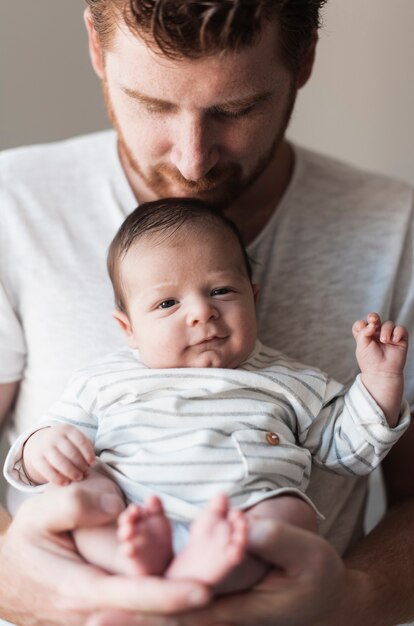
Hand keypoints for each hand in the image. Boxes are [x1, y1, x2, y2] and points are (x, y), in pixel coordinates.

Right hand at [0, 486, 209, 625]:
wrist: (7, 579)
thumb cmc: (25, 544)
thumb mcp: (38, 515)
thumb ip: (72, 505)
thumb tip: (116, 507)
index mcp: (81, 589)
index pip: (133, 596)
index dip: (169, 596)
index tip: (204, 591)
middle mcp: (96, 613)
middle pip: (151, 614)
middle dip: (191, 601)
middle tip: (231, 575)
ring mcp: (103, 619)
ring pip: (150, 616)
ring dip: (185, 601)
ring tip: (225, 575)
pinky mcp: (110, 615)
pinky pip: (143, 610)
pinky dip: (171, 599)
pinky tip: (197, 585)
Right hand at [23, 424, 95, 484]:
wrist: (41, 441)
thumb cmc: (66, 442)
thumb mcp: (75, 438)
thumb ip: (85, 446)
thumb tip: (91, 462)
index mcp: (68, 429)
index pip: (81, 441)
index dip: (88, 453)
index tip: (92, 463)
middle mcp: (55, 436)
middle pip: (71, 453)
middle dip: (80, 465)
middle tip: (85, 473)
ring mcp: (45, 447)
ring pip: (59, 462)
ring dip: (71, 472)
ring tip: (78, 478)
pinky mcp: (37, 459)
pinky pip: (47, 471)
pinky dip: (58, 478)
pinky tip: (66, 483)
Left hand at [84, 520, 345, 625]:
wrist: (321, 593)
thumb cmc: (316, 575)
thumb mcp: (307, 554)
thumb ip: (275, 540)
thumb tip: (241, 524)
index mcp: (237, 612)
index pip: (183, 617)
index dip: (146, 614)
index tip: (108, 614)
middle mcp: (216, 611)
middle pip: (165, 613)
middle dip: (129, 612)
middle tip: (88, 616)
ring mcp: (212, 602)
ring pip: (166, 599)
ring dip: (135, 590)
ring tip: (102, 566)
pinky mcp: (210, 587)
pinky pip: (177, 582)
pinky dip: (153, 569)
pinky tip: (131, 550)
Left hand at [352, 312, 407, 424]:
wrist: (381, 372)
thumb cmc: (370, 361)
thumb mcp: (361, 346)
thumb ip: (364, 332)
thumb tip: (373, 324)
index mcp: (365, 336)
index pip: (362, 323)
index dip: (362, 324)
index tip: (363, 328)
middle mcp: (376, 334)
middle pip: (375, 319)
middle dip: (373, 317)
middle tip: (374, 321)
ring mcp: (389, 336)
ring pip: (388, 323)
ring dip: (386, 330)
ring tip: (384, 340)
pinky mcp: (400, 340)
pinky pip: (401, 329)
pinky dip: (397, 332)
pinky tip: (393, 341)